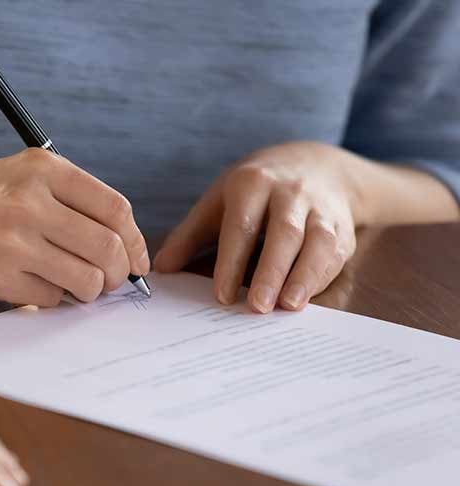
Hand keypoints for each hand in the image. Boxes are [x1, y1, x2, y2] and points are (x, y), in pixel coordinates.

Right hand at [0, 148, 149, 305]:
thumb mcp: (19, 177)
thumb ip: (68, 201)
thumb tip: (123, 247)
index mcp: (44, 170)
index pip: (116, 210)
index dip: (135, 243)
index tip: (137, 263)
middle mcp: (32, 200)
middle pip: (109, 248)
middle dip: (117, 275)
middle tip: (108, 283)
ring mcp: (13, 239)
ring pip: (86, 279)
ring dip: (85, 291)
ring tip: (68, 287)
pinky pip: (49, 298)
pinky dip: (49, 299)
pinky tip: (31, 287)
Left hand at [155, 142, 366, 312]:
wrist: (314, 164)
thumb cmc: (254, 191)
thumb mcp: (218, 202)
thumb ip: (189, 236)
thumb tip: (160, 269)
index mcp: (252, 184)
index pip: (241, 226)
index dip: (231, 262)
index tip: (221, 295)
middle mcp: (290, 192)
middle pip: (283, 234)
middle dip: (270, 272)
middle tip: (256, 307)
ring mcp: (320, 208)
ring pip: (317, 242)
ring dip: (304, 276)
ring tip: (288, 307)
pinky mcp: (341, 226)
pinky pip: (336, 252)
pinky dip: (321, 277)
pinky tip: (306, 298)